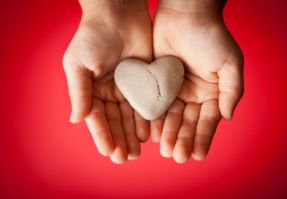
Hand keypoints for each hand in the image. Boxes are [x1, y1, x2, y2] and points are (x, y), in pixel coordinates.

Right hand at [62, 0, 151, 162]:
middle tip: (126, 158)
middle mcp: (110, 92)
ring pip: (132, 116)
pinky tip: (152, 132)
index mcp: (92, 90)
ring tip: (139, 150)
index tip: (109, 152)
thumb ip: (79, 92)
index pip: (97, 118)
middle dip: (120, 139)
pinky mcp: (146, 81)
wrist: (118, 12)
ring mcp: (129, 88)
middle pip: (115, 121)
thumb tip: (76, 120)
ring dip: (134, 133)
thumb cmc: (93, 36)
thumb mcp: (79, 64)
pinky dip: (149, 118)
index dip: (102, 135)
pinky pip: (148, 102)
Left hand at [151, 0, 243, 162]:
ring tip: (165, 150)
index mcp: (211, 93)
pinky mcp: (156, 83)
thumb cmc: (211, 36)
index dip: (202, 138)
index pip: (207, 121)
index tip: (197, 155)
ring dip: (168, 133)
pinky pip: (154, 103)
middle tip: (177, 157)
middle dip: (183, 139)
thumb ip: (232, 91)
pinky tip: (151, 132)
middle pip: (187, 122)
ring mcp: (173, 90)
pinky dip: (153, 118)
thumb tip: (227, 117)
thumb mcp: (229, 63)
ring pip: (170, 117)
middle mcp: (192, 95)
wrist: (185, 15)